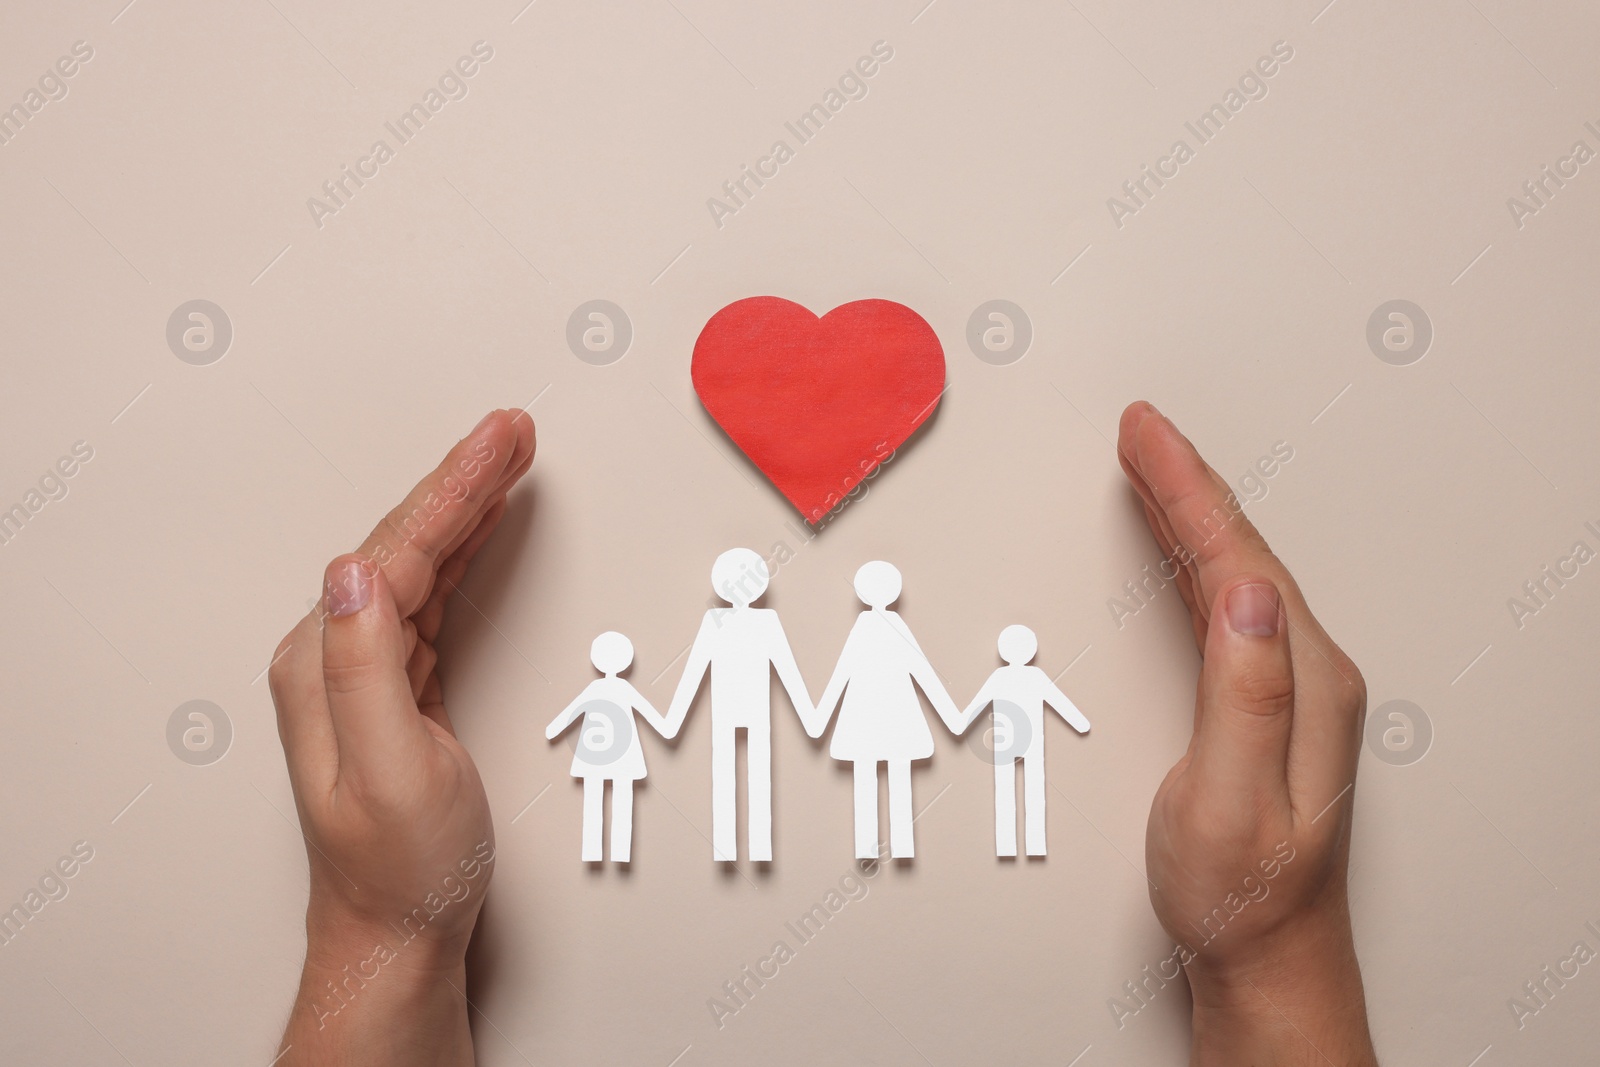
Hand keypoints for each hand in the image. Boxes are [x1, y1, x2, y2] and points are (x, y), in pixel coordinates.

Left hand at [269, 409, 534, 1066]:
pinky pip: (433, 595)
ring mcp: (364, 670)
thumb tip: (353, 570)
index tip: (500, 442)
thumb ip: (367, 666)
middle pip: (406, 542)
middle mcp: (334, 657)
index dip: (455, 489)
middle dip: (465, 479)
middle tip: (513, 430)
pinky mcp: (397, 686)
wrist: (400, 929)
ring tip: (507, 459)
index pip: (396, 551)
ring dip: (466, 507)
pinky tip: (480, 530)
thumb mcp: (393, 769)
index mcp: (326, 664)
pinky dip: (463, 553)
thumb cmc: (399, 866)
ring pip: (421, 562)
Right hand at [1117, 402, 1376, 1065]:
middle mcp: (1306, 675)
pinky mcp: (1263, 705)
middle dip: (1185, 482)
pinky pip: (1224, 604)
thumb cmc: (1243, 894)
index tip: (1145, 436)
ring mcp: (1289, 688)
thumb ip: (1243, 694)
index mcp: (1302, 683)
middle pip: (1240, 550)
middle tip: (1139, 429)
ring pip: (1233, 571)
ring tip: (1148, 466)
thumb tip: (1245, 591)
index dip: (1187, 489)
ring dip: (1189, 513)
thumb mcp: (1230, 799)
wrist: (1263, 957)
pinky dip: (1192, 560)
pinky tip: (1174, 548)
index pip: (1238, 559)